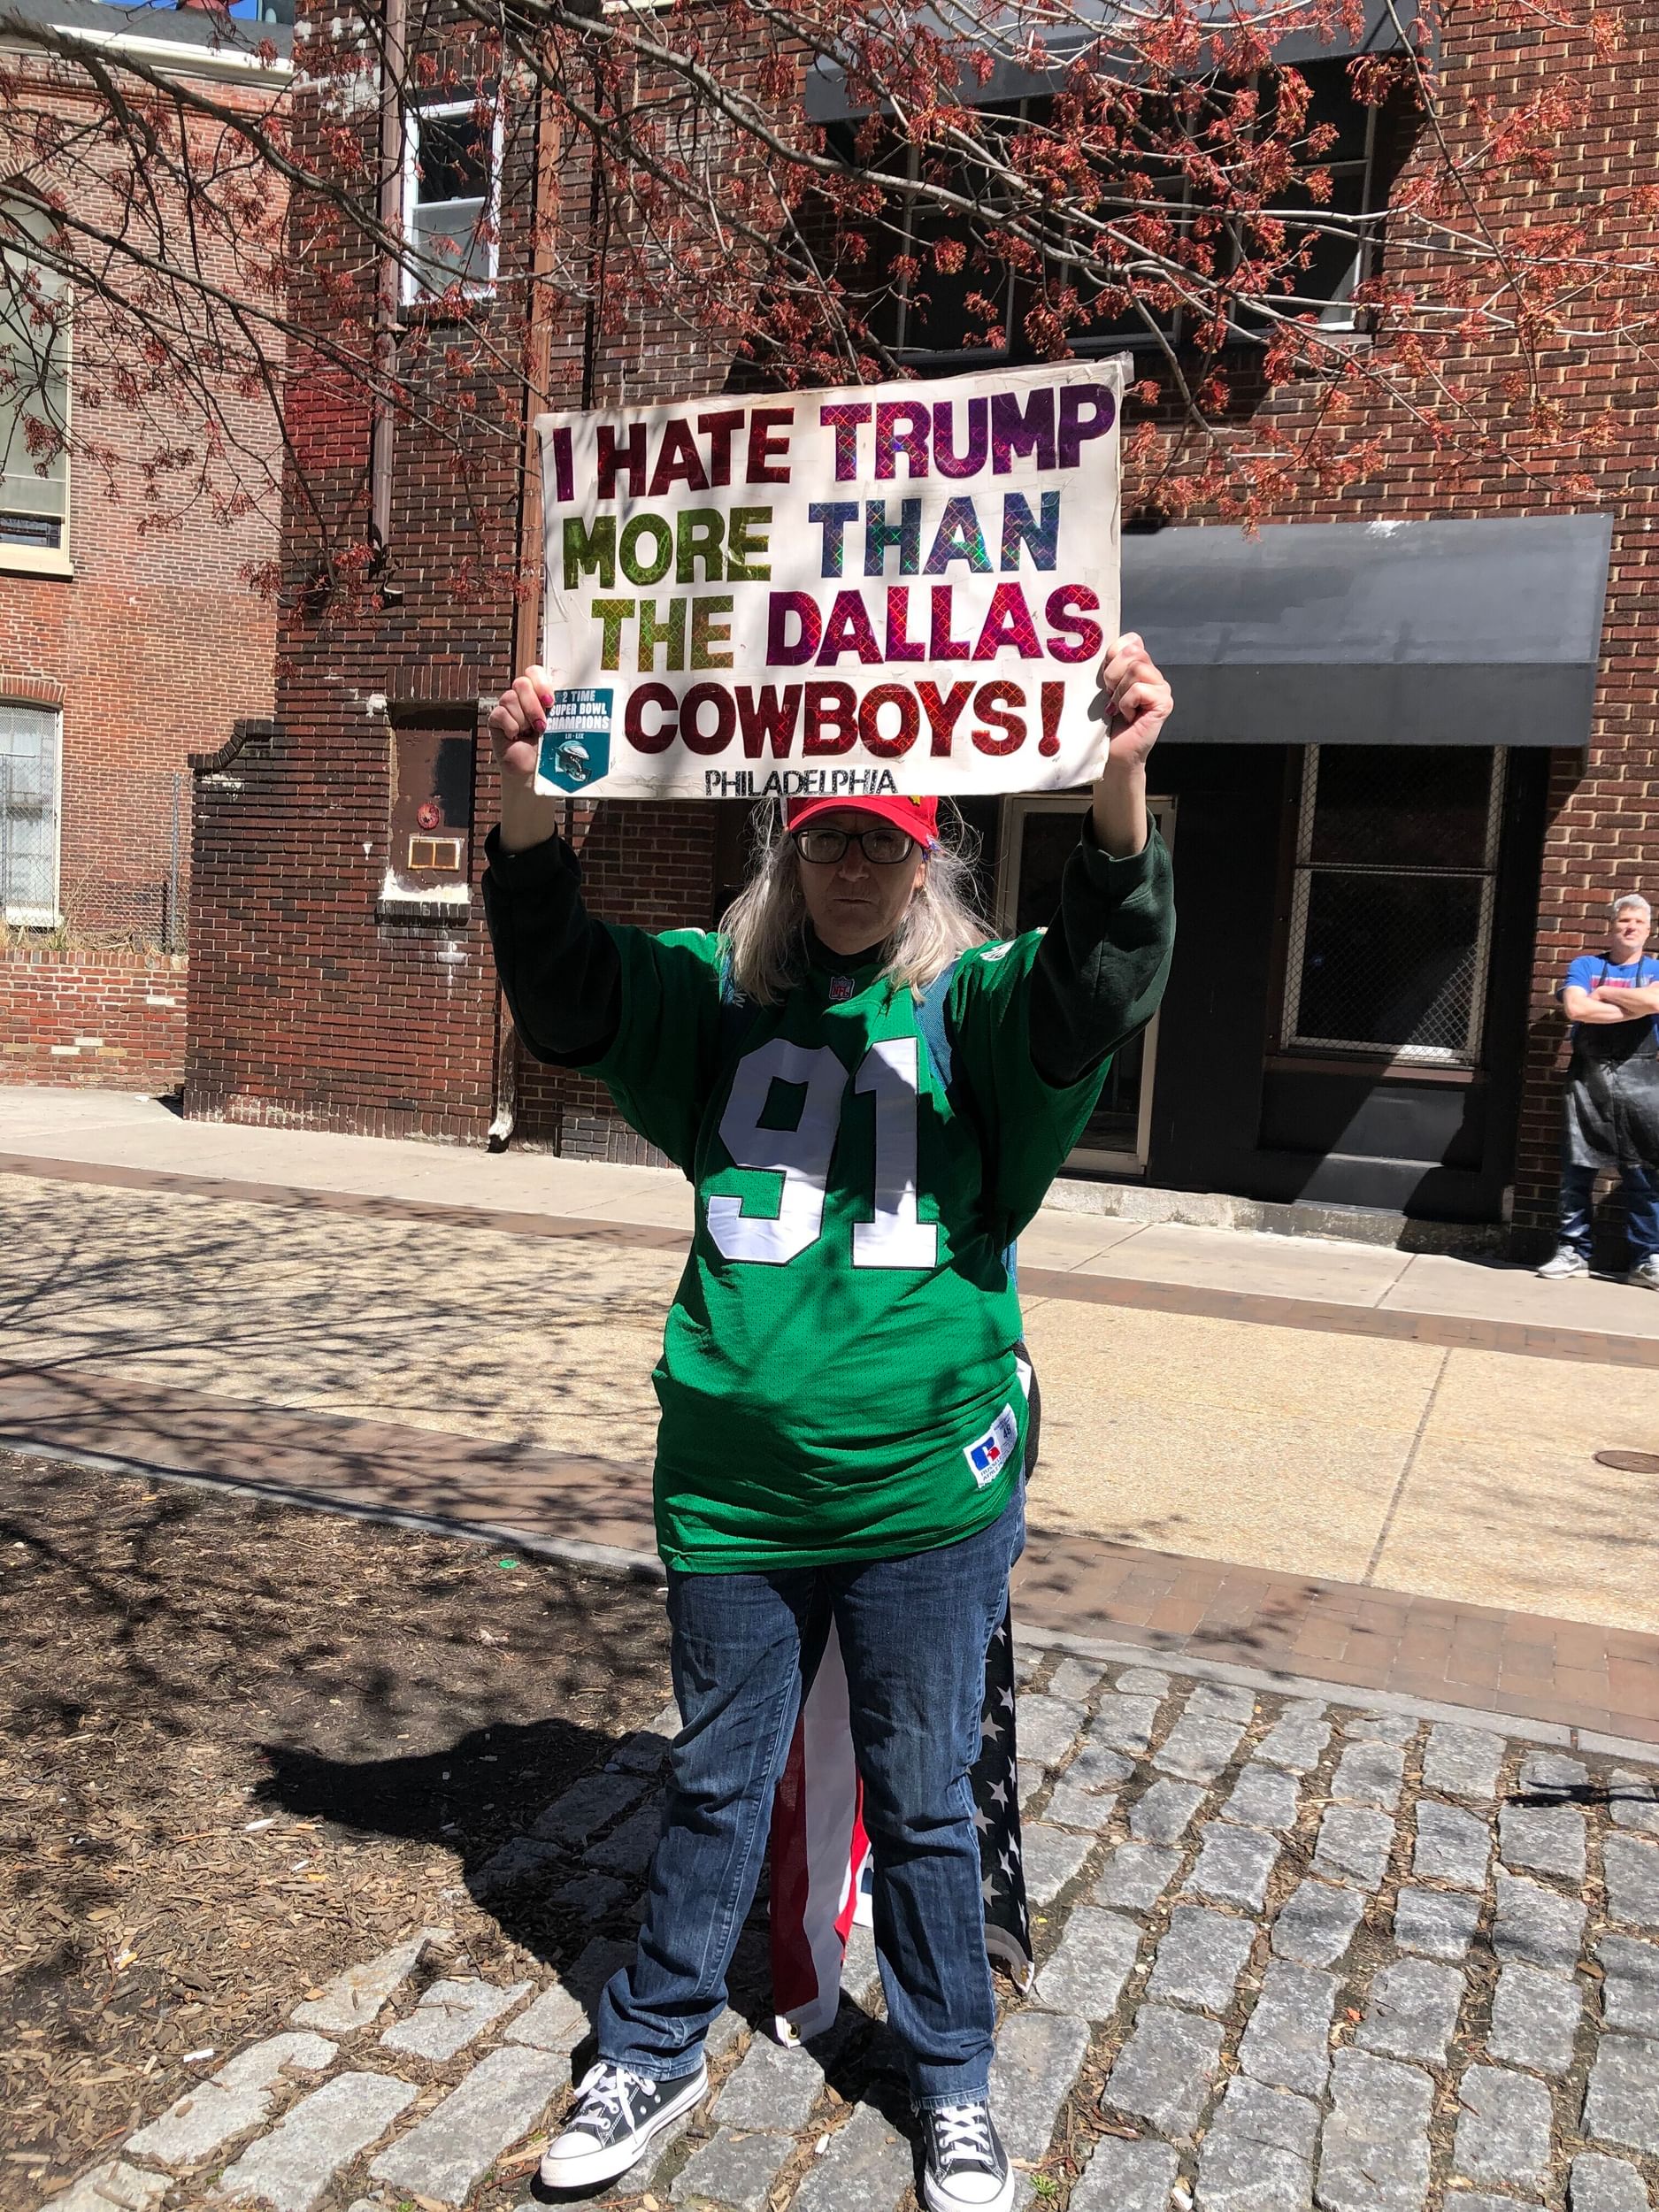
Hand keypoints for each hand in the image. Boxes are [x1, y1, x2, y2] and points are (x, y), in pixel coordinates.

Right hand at [488, 664, 561, 852]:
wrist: (535, 774)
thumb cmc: (551, 750)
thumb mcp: (562, 727)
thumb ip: (566, 709)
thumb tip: (588, 694)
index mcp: (540, 695)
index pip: (535, 671)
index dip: (541, 682)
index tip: (551, 700)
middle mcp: (523, 698)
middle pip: (522, 682)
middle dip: (533, 704)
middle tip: (542, 724)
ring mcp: (508, 708)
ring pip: (510, 697)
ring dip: (524, 718)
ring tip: (530, 734)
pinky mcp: (495, 720)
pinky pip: (499, 713)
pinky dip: (510, 727)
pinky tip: (515, 736)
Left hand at [1091, 633, 1171, 856]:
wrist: (1111, 755)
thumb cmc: (1102, 722)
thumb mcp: (1100, 688)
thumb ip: (1106, 665)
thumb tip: (1095, 644)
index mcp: (1139, 666)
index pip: (1131, 640)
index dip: (1113, 654)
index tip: (1104, 677)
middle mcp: (1153, 674)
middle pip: (1133, 652)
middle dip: (1112, 674)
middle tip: (1109, 695)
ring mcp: (1162, 688)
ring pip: (1136, 669)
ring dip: (1119, 692)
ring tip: (1117, 708)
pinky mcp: (1164, 703)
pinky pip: (1140, 689)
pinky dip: (1126, 703)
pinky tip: (1127, 716)